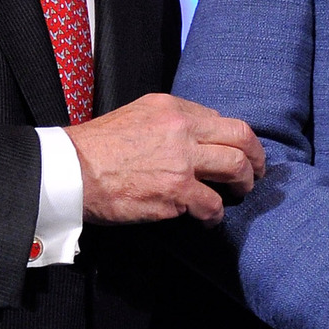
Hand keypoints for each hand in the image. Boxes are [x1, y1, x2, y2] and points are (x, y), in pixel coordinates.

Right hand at [65, 93, 265, 225]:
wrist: (70, 171)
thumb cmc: (96, 147)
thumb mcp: (136, 116)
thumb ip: (169, 123)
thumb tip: (195, 137)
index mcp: (173, 108)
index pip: (220, 119)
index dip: (233, 138)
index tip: (237, 151)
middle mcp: (182, 129)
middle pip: (241, 138)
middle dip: (256, 157)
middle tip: (257, 171)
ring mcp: (182, 162)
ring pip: (236, 168)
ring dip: (244, 183)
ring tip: (240, 193)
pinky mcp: (176, 192)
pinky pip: (213, 204)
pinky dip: (216, 214)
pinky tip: (210, 219)